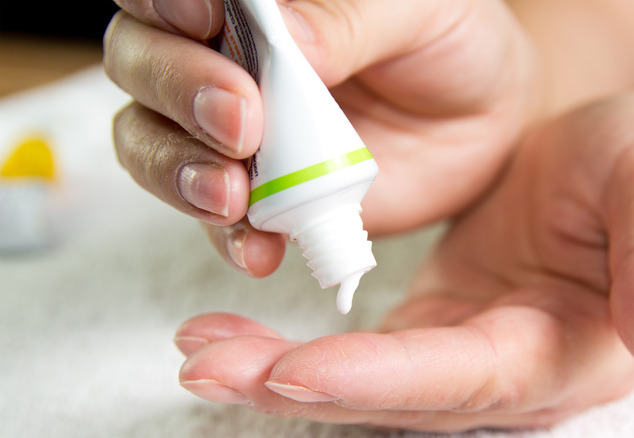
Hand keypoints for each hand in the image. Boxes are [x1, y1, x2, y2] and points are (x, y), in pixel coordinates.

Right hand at [105, 0, 537, 275]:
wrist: (486, 122)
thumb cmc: (450, 44)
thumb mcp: (417, 12)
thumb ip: (347, 18)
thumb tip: (284, 37)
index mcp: (257, 1)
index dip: (167, 3)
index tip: (204, 20)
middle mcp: (227, 61)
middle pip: (145, 65)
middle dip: (179, 92)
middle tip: (241, 120)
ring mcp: (237, 135)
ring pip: (155, 145)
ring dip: (180, 172)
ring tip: (232, 195)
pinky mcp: (263, 197)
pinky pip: (218, 221)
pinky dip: (228, 237)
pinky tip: (260, 247)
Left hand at [174, 95, 633, 430]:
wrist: (610, 164)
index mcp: (569, 351)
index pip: (465, 380)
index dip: (382, 381)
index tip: (298, 369)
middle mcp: (512, 374)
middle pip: (395, 400)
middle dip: (300, 388)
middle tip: (207, 363)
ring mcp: (467, 361)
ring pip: (364, 389)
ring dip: (277, 376)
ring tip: (199, 351)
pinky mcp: (435, 336)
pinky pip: (355, 360)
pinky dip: (291, 353)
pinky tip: (233, 335)